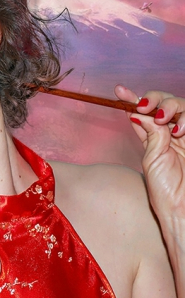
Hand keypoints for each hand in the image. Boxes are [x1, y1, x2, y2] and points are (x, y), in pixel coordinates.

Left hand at [114, 85, 184, 223]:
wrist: (182, 206)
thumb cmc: (165, 189)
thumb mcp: (151, 157)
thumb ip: (150, 133)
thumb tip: (140, 113)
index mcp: (155, 136)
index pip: (144, 112)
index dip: (132, 98)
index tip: (119, 91)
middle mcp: (171, 132)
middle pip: (165, 101)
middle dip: (155, 98)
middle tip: (145, 107)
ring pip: (181, 104)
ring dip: (170, 106)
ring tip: (164, 120)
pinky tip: (177, 130)